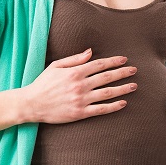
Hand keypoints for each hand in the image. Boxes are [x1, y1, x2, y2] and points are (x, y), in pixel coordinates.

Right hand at [22, 48, 136, 123]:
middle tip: (134, 70)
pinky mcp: (80, 113)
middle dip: (123, 73)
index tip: (124, 59)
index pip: (99, 64)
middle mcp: (80, 85)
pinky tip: (123, 103)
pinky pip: (101, 109)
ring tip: (134, 86)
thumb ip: (75, 59)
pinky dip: (113, 106)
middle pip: (107, 77)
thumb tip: (91, 51)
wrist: (31, 104)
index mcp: (75, 72)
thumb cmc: (43, 83)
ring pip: (107, 93)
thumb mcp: (56, 66)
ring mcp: (81, 99)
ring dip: (122, 89)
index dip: (114, 61)